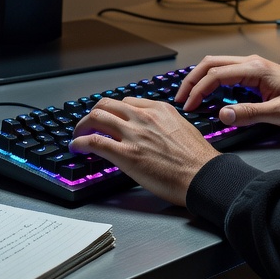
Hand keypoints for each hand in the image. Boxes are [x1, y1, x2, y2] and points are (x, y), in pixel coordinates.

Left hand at [68, 97, 218, 206]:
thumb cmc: (198, 159)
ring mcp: (134, 134)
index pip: (126, 102)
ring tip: (78, 135)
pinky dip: (80, 142)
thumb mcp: (182, 129)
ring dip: (82, 126)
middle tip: (87, 125)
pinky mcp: (126, 154)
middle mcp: (144, 117)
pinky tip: (76, 148)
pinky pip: (95, 142)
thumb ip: (164, 125)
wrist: (203, 176)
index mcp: (159, 110)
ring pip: (96, 117)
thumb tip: (153, 131)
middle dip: (93, 114)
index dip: (113, 112)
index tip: (108, 120)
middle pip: (107, 105)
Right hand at [175, 54, 279, 129]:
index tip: (189, 104)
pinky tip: (208, 92)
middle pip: (211, 64)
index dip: (198, 90)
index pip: (216, 75)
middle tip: (181, 98)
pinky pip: (227, 71)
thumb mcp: (278, 113)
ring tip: (190, 94)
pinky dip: (212, 80)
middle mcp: (252, 63)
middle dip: (192, 80)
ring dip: (201, 78)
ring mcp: (253, 67)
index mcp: (255, 69)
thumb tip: (224, 114)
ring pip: (217, 65)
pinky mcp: (255, 73)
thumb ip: (249, 114)